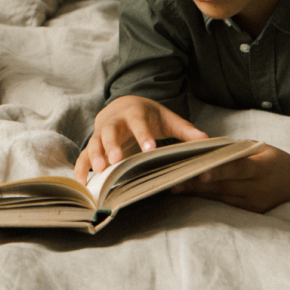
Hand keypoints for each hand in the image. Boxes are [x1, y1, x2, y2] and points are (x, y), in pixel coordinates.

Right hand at [74, 95, 207, 183]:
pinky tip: (83, 183)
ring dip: (95, 157)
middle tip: (117, 161)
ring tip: (100, 172)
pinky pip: (82, 157)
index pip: (138, 123)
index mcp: (134, 113)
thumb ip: (185, 130)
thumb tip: (207, 141)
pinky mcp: (93, 145)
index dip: (143, 135)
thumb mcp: (167, 119)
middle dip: (112, 146)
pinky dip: (81, 169)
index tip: (150, 149)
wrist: (122, 105)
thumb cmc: (148, 116)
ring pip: (94, 143)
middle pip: (110, 132)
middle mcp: (114, 122)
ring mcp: (100, 133)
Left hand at [171, 145, 289, 212]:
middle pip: (223, 185)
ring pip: (220, 196)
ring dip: (196, 192)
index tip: (198, 172)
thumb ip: (236, 149)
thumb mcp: (260, 148)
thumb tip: (206, 147)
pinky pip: (225, 204)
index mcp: (263, 167)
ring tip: (172, 185)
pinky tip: (188, 194)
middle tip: (171, 178)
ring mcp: (255, 203)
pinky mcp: (251, 212)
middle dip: (196, 182)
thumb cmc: (277, 159)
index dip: (218, 170)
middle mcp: (258, 187)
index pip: (237, 168)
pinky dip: (207, 198)